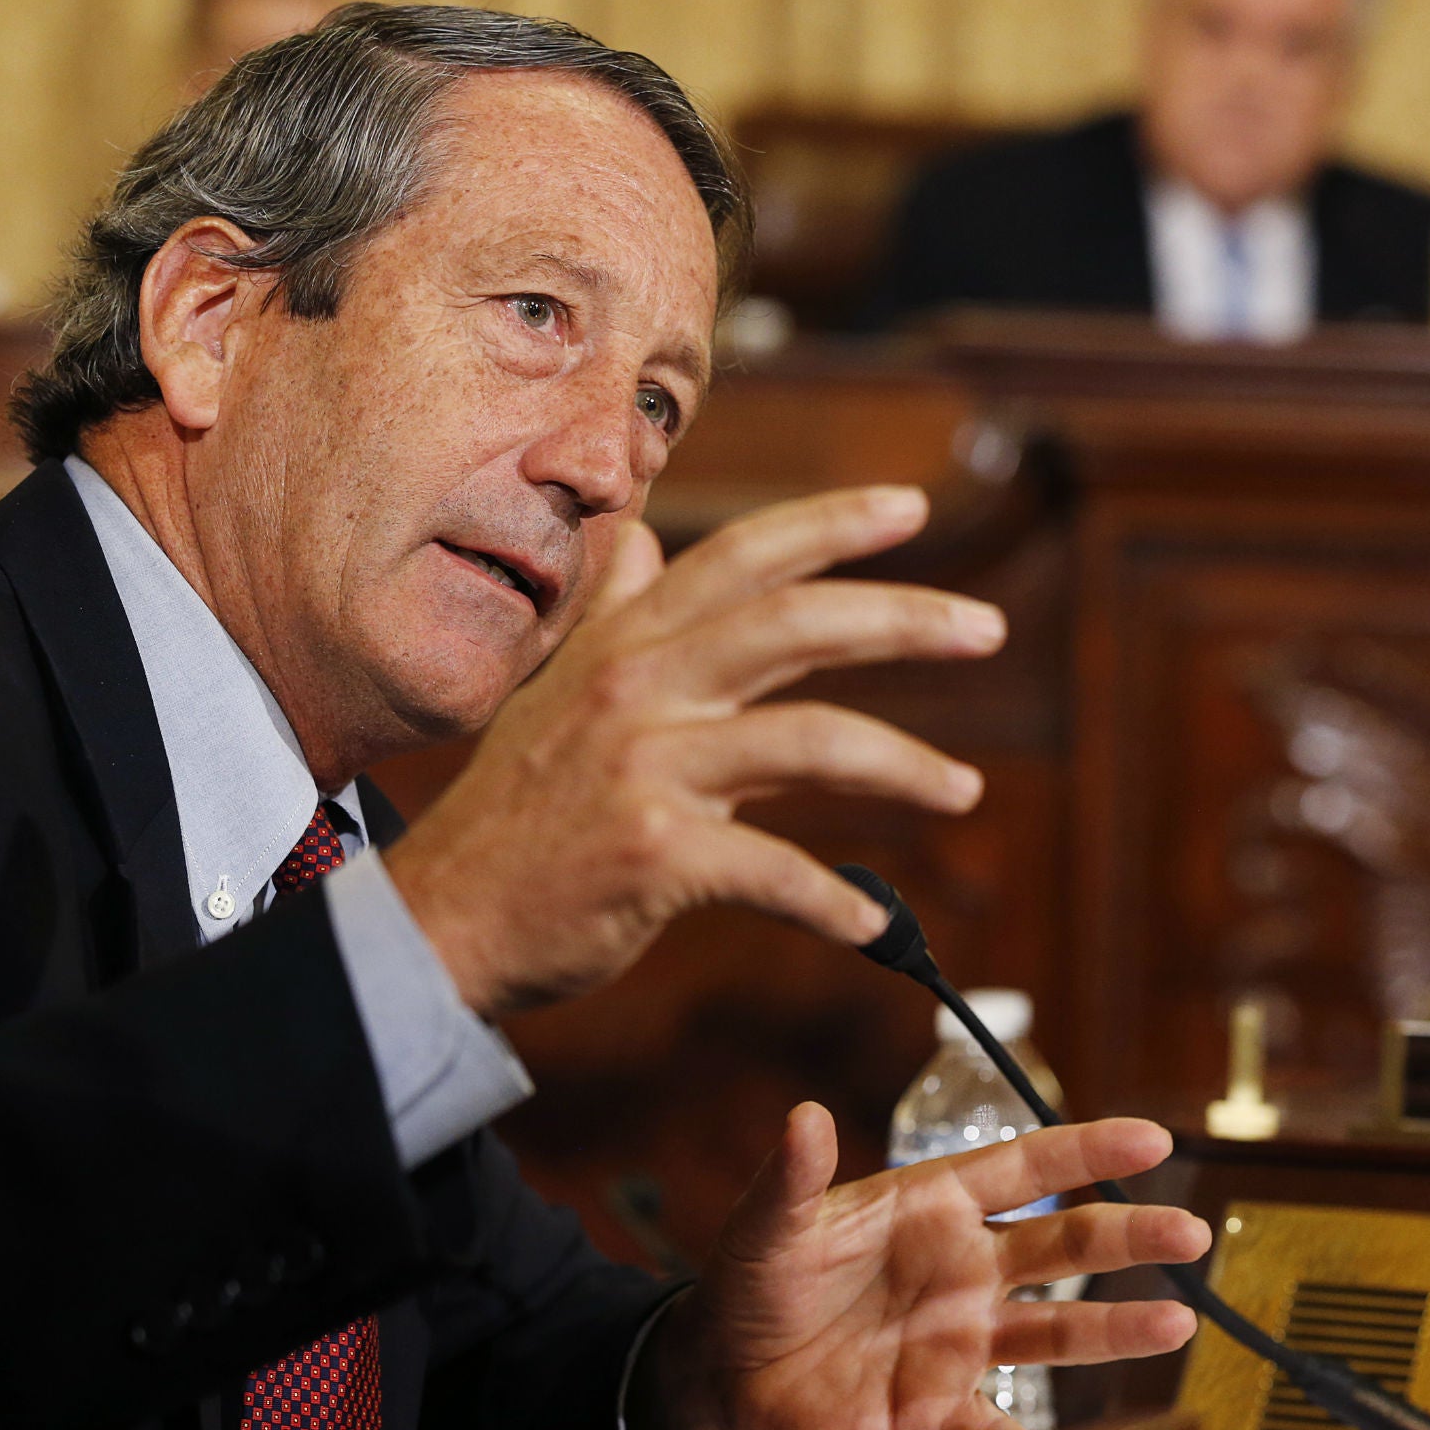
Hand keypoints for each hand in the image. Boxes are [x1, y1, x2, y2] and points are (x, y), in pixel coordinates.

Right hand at [382, 487, 1004, 1014]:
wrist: (443, 920)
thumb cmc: (516, 816)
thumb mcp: (556, 694)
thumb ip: (617, 619)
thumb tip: (643, 540)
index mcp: (625, 645)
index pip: (741, 559)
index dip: (830, 525)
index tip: (911, 507)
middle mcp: (635, 689)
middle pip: (793, 625)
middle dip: (902, 618)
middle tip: (985, 627)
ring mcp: (643, 769)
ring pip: (808, 742)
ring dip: (904, 766)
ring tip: (963, 789)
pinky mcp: (652, 853)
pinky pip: (774, 869)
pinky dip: (832, 901)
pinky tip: (871, 922)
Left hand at [626, 1107, 1210, 1429]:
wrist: (726, 1374)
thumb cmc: (751, 1282)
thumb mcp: (768, 1226)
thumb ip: (792, 1177)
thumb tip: (802, 1116)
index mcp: (928, 1207)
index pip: (1021, 1168)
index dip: (1085, 1151)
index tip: (1151, 1138)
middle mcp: (960, 1268)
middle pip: (1060, 1244)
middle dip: (1127, 1236)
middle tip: (1189, 1233)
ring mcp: (958, 1339)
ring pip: (1054, 1331)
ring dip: (1114, 1329)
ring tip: (1176, 1325)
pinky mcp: (938, 1408)